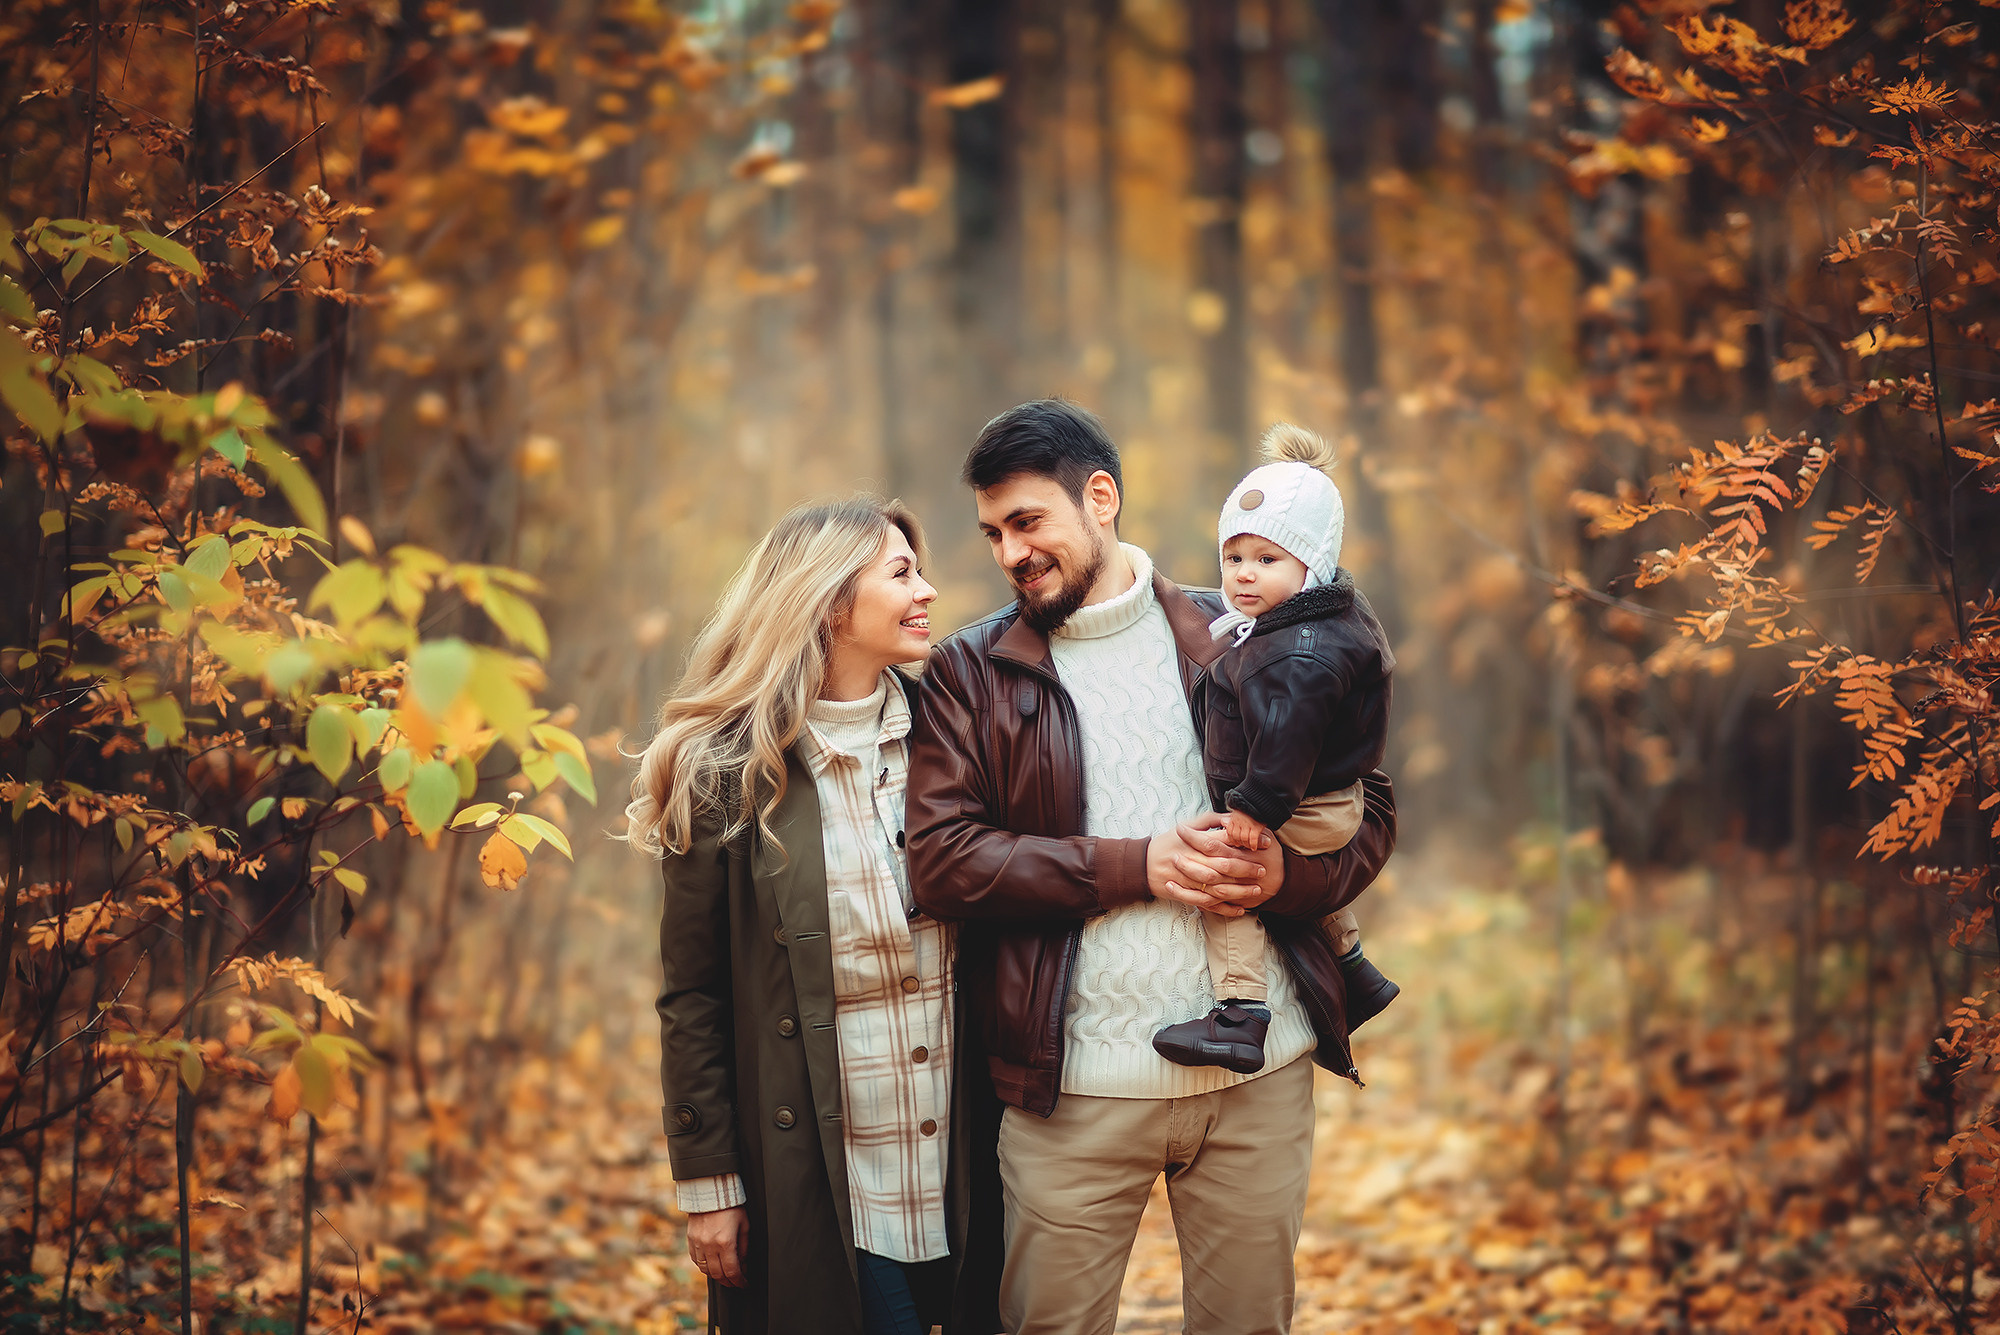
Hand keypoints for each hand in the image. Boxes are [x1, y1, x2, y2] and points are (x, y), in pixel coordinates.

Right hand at [686, 1206, 748, 1287]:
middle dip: (729, 1282)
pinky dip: (704, 1266)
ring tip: (725, 1276)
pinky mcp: (690, 1240)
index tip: (745, 1284)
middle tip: (736, 1283)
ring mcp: (698, 1243)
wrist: (711, 1191)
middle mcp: (709, 1246)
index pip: (732, 1272)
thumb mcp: (744, 1225)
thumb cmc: (731, 1206)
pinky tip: (712, 1265)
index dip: (739, 1281)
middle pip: (718, 1274)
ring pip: (705, 1270)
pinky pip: (696, 1260)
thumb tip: (743, 1266)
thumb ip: (744, 1248)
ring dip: (716, 1276)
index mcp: (725, 1242)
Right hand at [1147, 816, 1272, 915]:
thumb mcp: (1187, 825)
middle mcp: (1192, 860)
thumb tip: (1233, 819)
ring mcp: (1188, 880)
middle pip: (1224, 866)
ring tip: (1256, 890)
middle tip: (1262, 870)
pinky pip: (1208, 904)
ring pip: (1218, 888)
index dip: (1246, 842)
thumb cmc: (1168, 842)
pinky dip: (1224, 909)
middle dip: (1246, 869)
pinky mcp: (1185, 895)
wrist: (1141, 864)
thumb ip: (1211, 820)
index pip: (1225, 840)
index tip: (1264, 844)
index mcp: (1193, 842)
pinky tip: (1239, 910)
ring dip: (1239, 890)